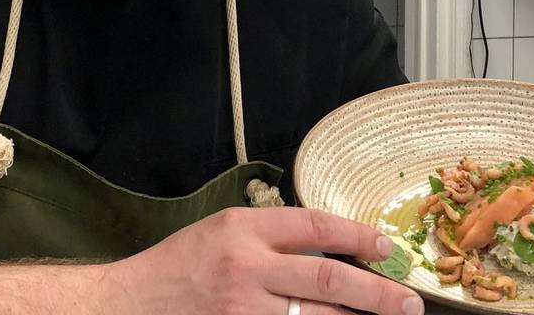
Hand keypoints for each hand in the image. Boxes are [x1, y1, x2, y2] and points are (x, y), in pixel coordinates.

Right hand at [103, 206, 424, 314]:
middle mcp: (245, 269)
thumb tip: (335, 249)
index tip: (387, 249)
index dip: (359, 236)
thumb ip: (271, 237)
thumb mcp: (221, 233)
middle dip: (377, 295)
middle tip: (409, 305)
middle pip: (329, 281)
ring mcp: (241, 312)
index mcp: (242, 229)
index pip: (315, 226)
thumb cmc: (176, 268)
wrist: (124, 307)